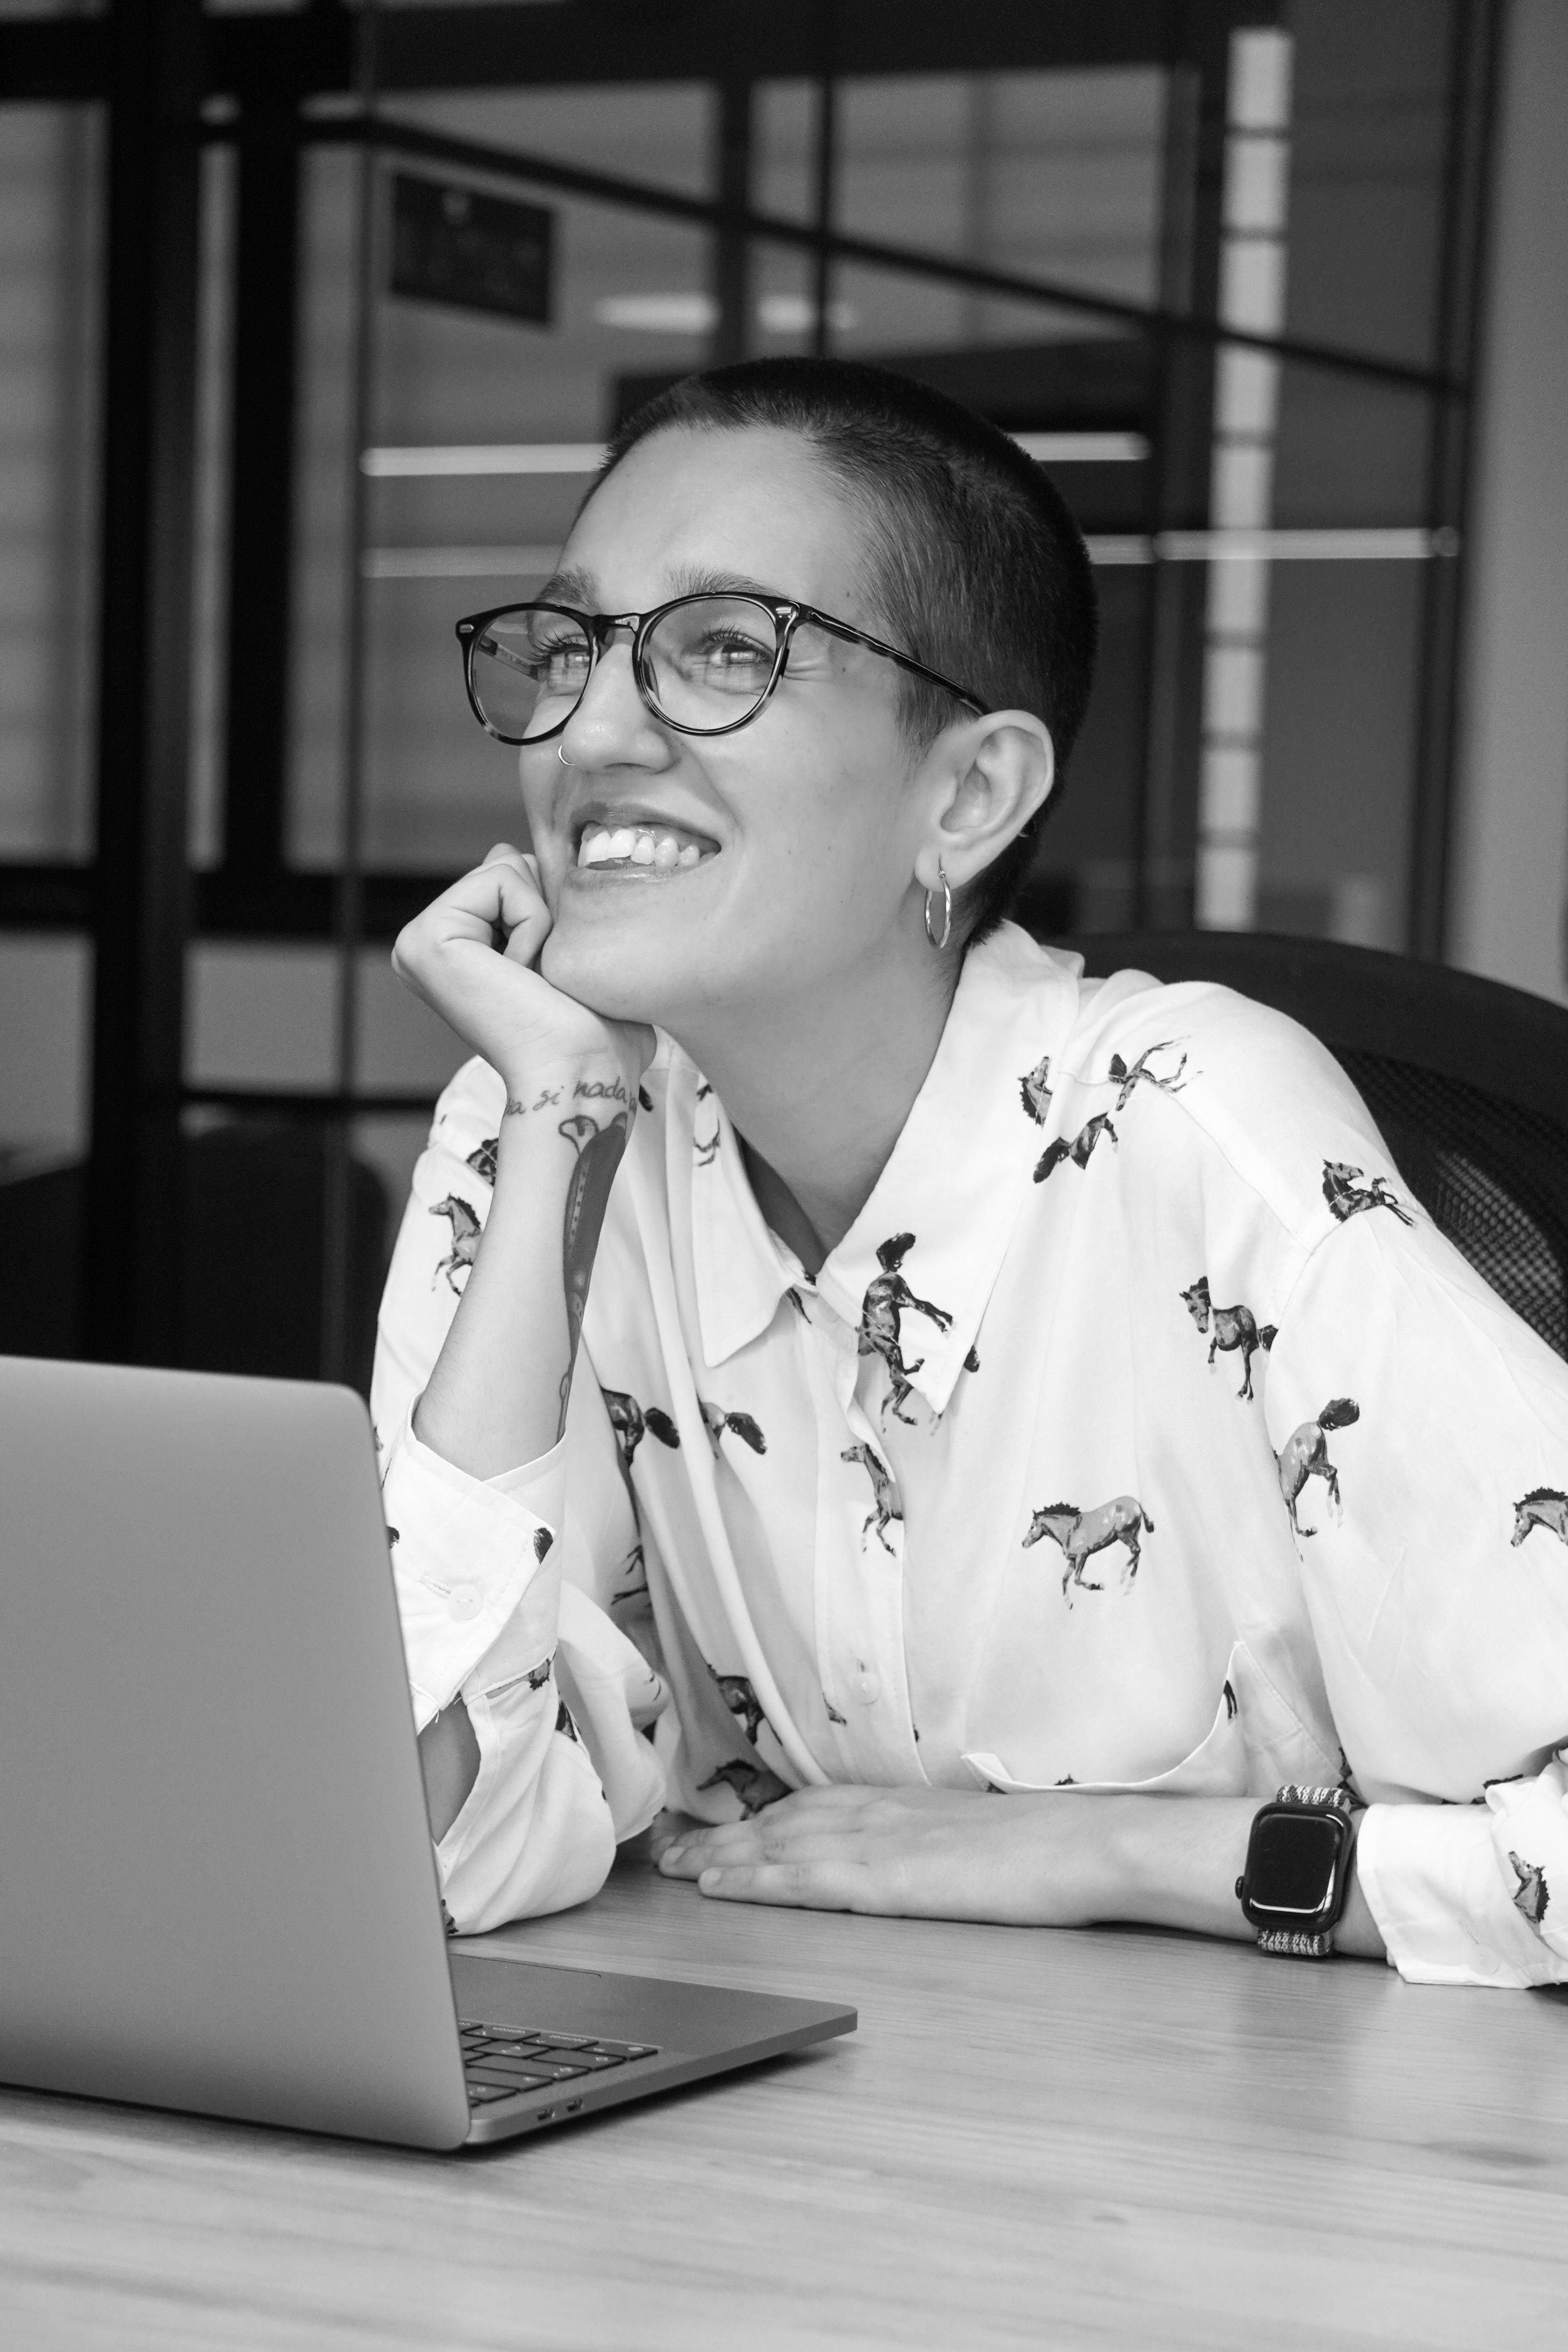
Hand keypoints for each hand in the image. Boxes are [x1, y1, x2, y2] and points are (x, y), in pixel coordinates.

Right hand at [392, 843, 652, 1092]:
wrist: (582, 1072)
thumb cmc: (593, 1034)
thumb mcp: (566, 953)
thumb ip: (534, 901)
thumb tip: (503, 851)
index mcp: (455, 950)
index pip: (510, 877)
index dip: (550, 912)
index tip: (549, 976)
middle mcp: (428, 945)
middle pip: (507, 866)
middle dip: (545, 912)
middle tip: (545, 979)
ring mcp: (419, 942)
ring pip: (506, 868)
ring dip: (542, 922)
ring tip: (535, 980)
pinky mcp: (425, 938)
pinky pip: (501, 880)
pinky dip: (532, 924)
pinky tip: (524, 975)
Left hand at [652, 1785, 1098, 1925]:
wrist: (1084, 1845)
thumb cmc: (1045, 1843)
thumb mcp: (975, 1831)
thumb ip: (934, 1838)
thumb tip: (917, 1852)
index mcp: (900, 1804)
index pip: (808, 1805)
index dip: (754, 1817)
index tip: (713, 1828)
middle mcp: (877, 1815)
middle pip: (778, 1822)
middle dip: (719, 1837)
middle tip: (666, 1850)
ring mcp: (879, 1845)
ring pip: (777, 1845)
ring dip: (718, 1857)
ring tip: (671, 1869)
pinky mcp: (886, 1881)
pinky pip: (804, 1880)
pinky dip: (754, 1881)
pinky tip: (718, 1889)